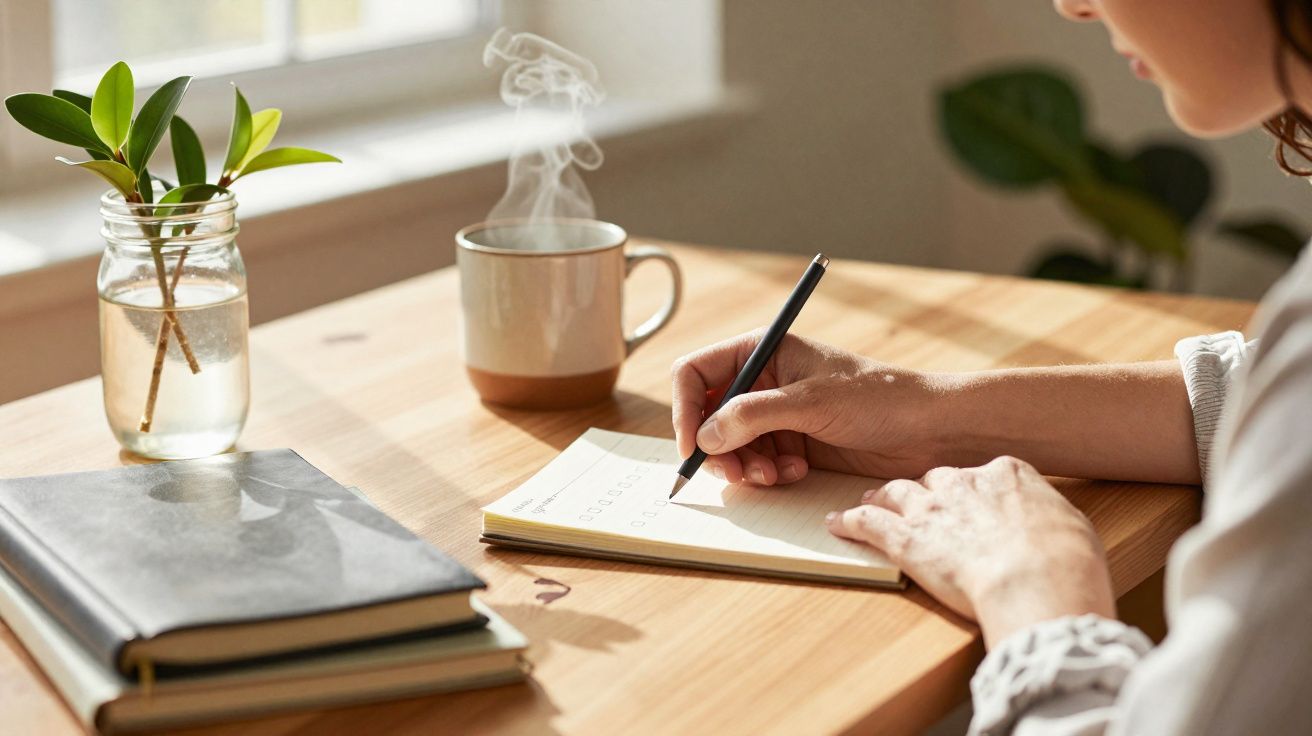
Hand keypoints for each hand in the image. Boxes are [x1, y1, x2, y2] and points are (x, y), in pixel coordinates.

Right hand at [671, 332, 947, 484]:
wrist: (929, 429)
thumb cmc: (879, 397)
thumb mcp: (812, 402)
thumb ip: (753, 416)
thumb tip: (706, 437)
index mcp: (762, 351)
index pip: (696, 373)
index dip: (685, 408)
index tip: (692, 445)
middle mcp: (763, 381)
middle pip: (707, 415)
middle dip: (717, 447)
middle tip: (737, 473)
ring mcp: (777, 414)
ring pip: (730, 445)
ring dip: (745, 465)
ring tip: (773, 475)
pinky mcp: (792, 443)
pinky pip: (757, 462)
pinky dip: (768, 473)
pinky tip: (796, 472)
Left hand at [826, 456, 1114, 646]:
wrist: (1036, 579)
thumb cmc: (1066, 562)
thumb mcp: (1073, 529)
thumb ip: (1050, 521)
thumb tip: (1054, 531)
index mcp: (1008, 475)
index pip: (984, 474)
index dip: (974, 489)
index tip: (971, 497)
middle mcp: (964, 483)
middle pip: (936, 479)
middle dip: (925, 491)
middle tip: (916, 501)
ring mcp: (931, 509)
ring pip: (896, 493)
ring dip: (881, 497)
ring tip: (868, 501)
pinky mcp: (905, 539)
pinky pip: (868, 523)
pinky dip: (850, 522)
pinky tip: (837, 523)